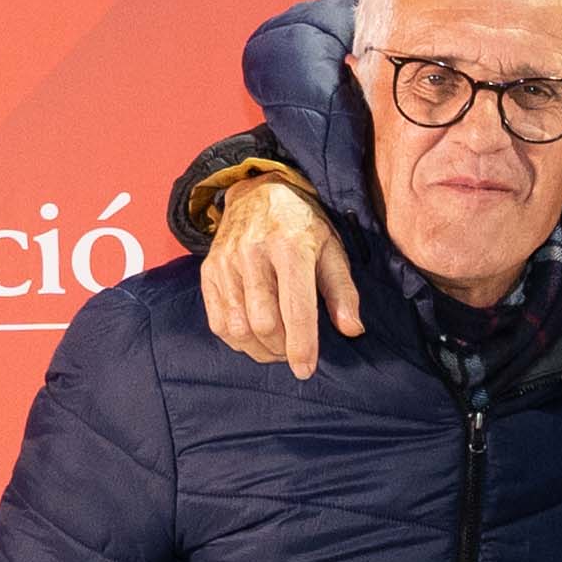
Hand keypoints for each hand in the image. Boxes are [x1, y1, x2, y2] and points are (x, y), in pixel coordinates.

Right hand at [198, 170, 360, 379]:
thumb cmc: (302, 226)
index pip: (295, 308)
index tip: (305, 370)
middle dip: (280, 349)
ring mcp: (226, 262)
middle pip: (263, 323)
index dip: (301, 345)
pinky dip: (236, 339)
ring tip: (276, 348)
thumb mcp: (332, 249)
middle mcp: (254, 253)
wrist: (258, 192)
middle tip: (293, 353)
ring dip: (258, 349)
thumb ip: (343, 291)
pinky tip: (253, 337)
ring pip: (237, 326)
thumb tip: (352, 330)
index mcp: (291, 246)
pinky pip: (217, 321)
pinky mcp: (209, 270)